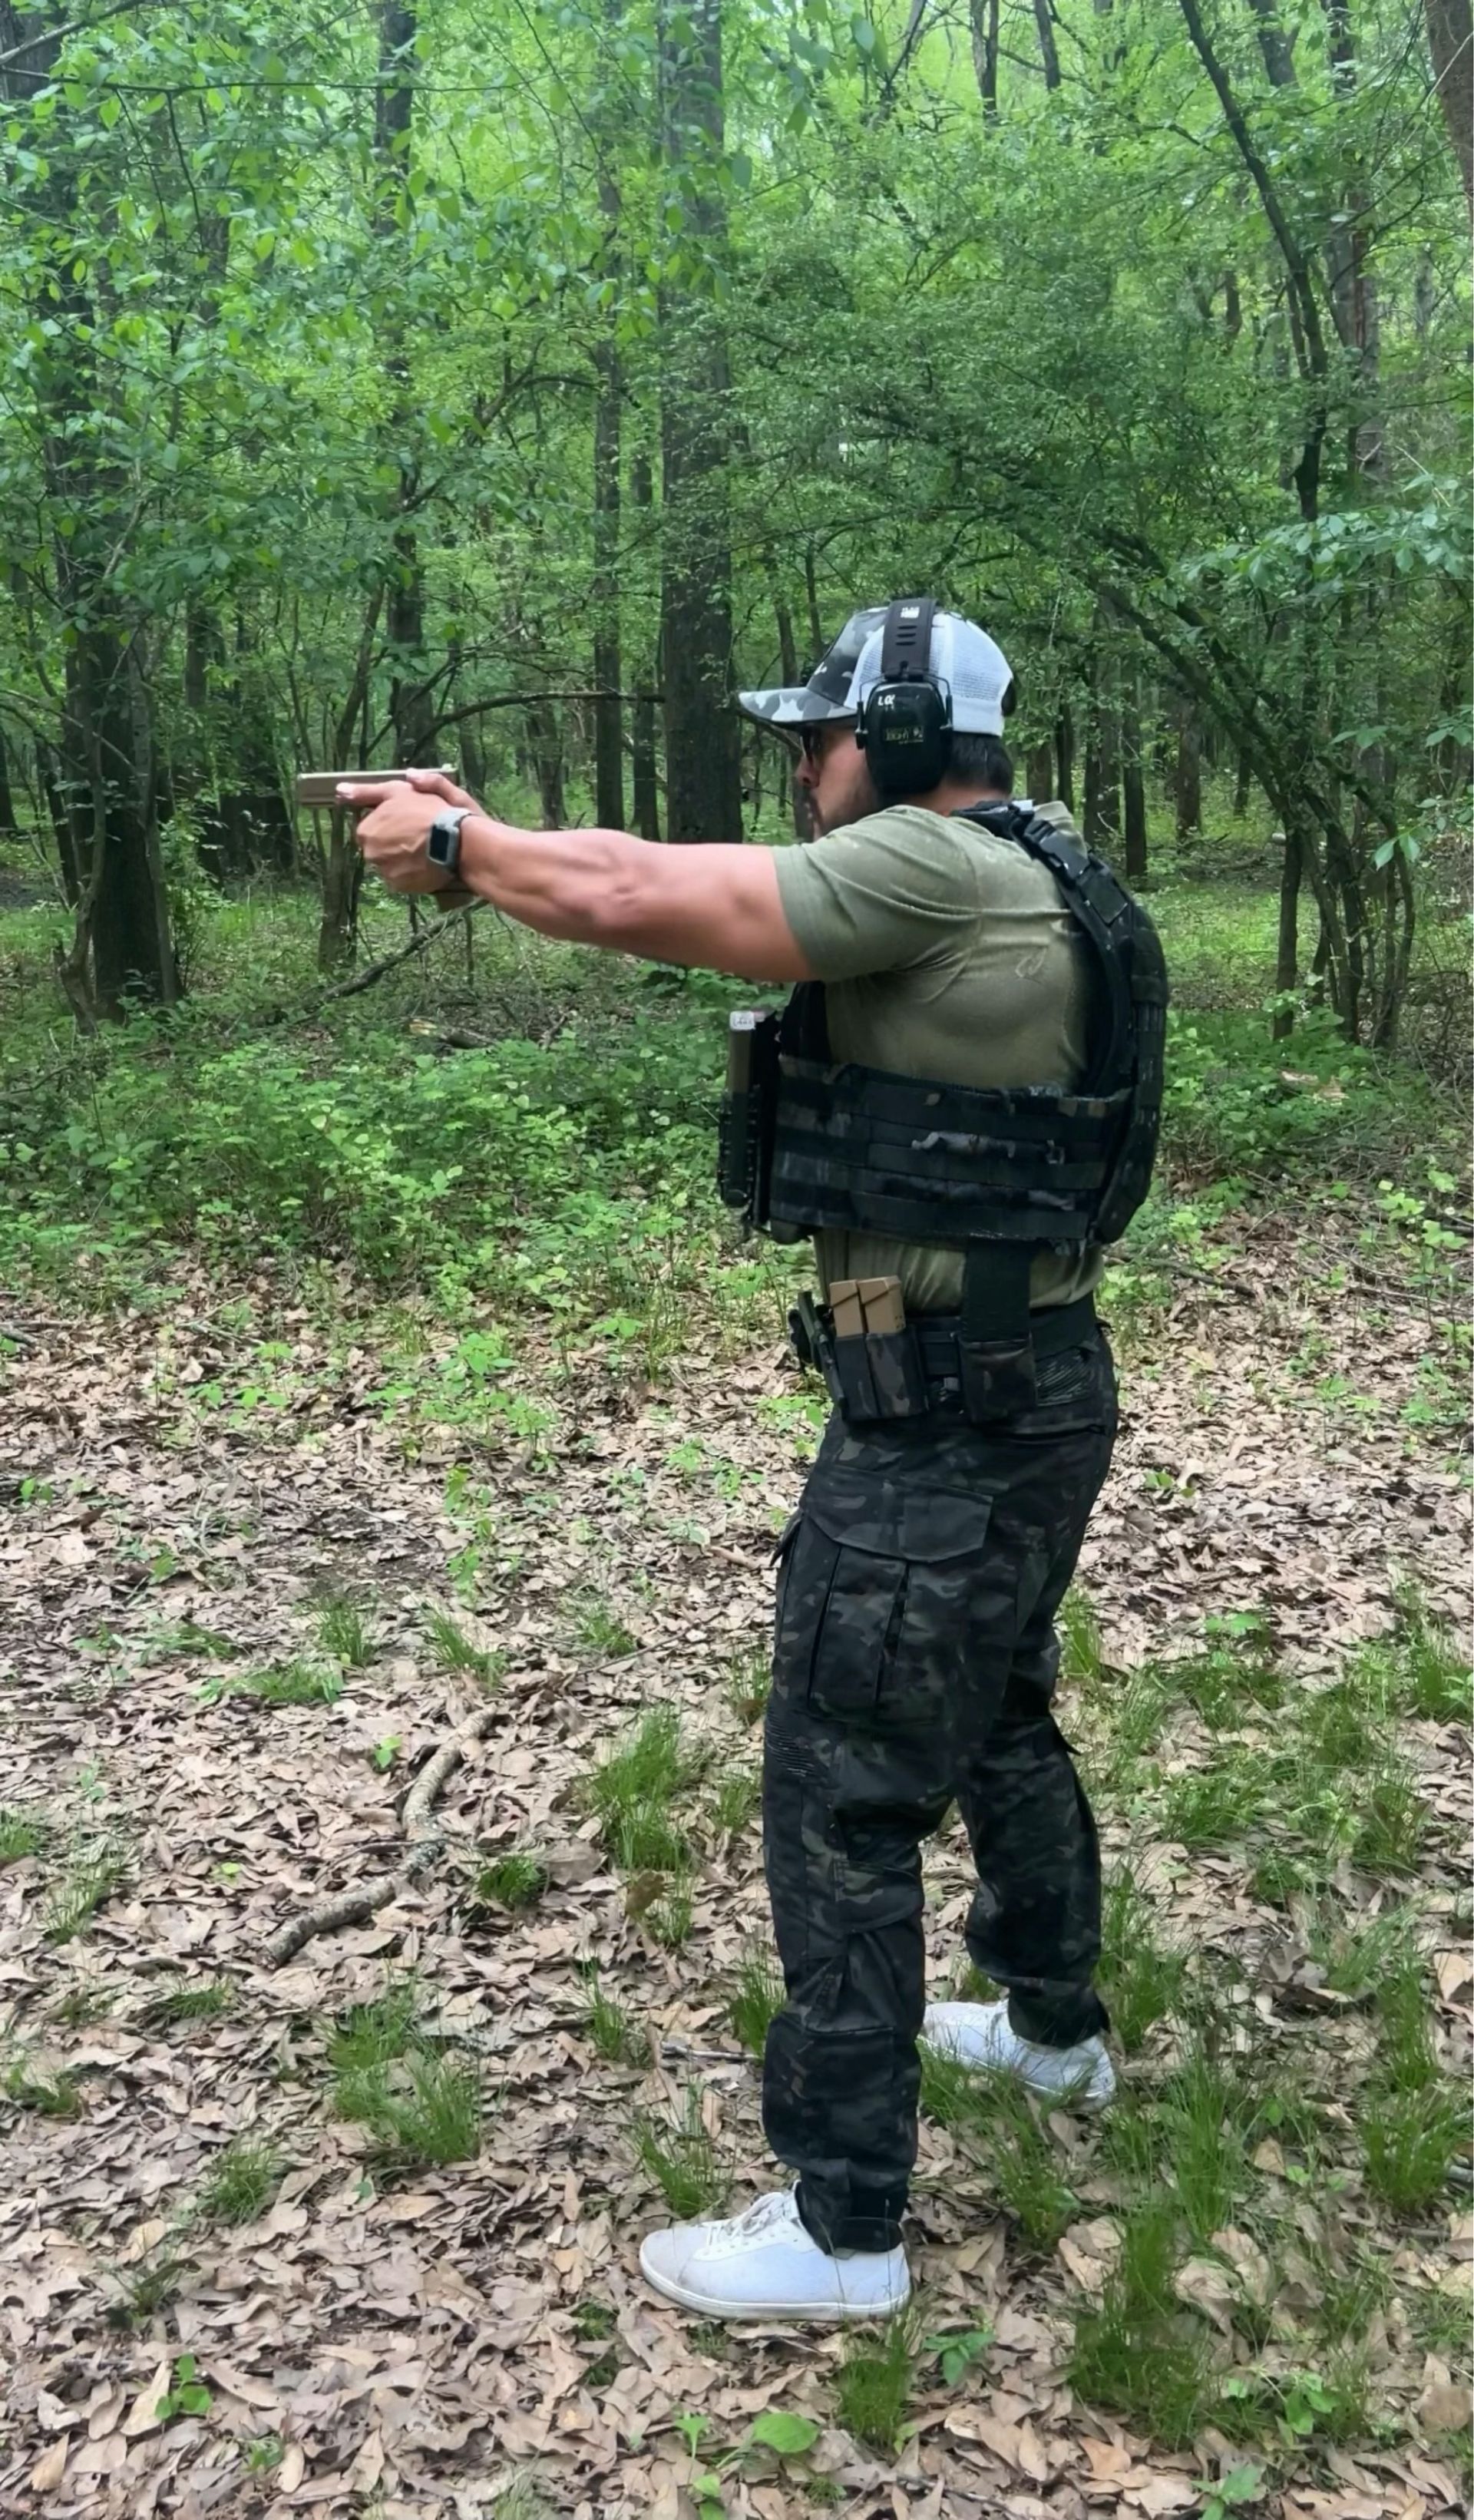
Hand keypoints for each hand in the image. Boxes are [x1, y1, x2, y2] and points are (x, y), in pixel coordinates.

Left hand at [336, 768, 482, 895]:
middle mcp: (369, 854)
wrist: (457, 841)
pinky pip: (402, 879)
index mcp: (366, 830)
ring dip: (401, 859)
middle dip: (392, 843)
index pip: (369, 828)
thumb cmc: (428, 810)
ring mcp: (385, 872)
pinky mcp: (401, 887)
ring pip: (389, 865)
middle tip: (416, 835)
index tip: (405, 820)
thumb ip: (366, 792)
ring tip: (424, 850)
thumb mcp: (397, 791)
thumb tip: (339, 790)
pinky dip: (411, 873)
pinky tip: (426, 863)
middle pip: (378, 848)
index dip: (387, 824)